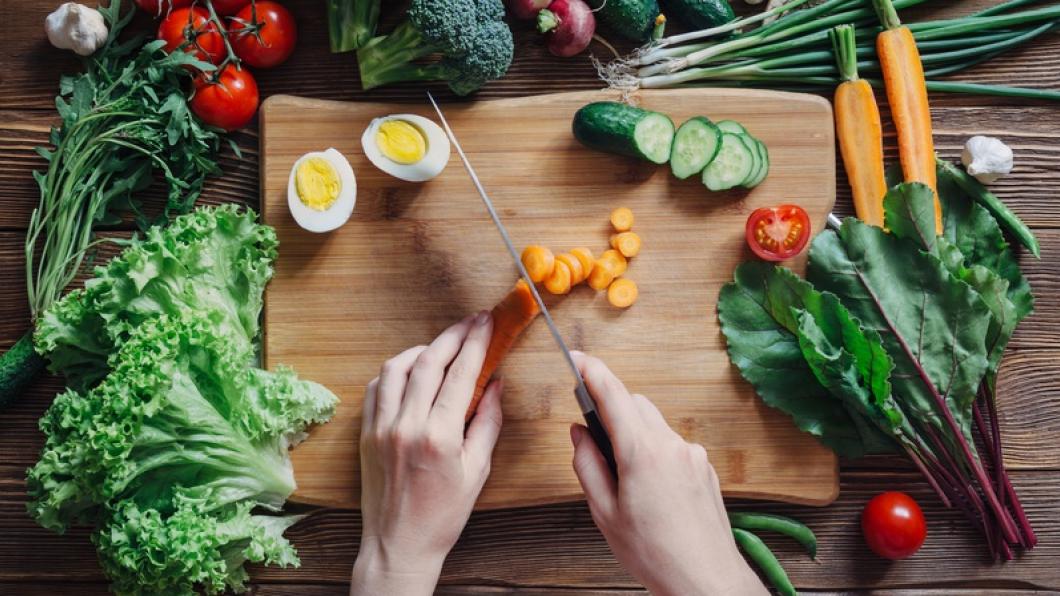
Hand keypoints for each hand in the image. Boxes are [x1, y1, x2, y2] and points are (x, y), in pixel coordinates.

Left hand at [351, 312, 502, 595]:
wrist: (399, 545)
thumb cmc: (442, 515)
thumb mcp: (477, 471)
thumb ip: (487, 422)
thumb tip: (495, 384)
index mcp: (439, 436)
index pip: (460, 374)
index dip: (476, 342)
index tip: (487, 323)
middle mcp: (406, 426)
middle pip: (428, 361)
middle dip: (453, 335)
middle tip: (471, 322)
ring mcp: (381, 428)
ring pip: (397, 368)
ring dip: (421, 349)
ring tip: (441, 346)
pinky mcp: (365, 433)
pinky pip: (376, 388)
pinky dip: (394, 371)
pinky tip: (410, 370)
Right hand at [568, 352, 766, 595]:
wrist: (706, 581)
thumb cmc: (655, 554)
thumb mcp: (604, 513)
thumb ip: (587, 465)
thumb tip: (579, 433)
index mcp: (642, 453)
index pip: (612, 394)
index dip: (590, 370)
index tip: (575, 358)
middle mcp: (672, 445)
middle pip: (635, 404)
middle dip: (612, 411)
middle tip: (595, 441)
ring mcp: (692, 455)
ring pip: (655, 425)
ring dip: (634, 435)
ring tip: (625, 480)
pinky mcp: (705, 467)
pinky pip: (672, 445)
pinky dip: (655, 453)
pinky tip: (651, 491)